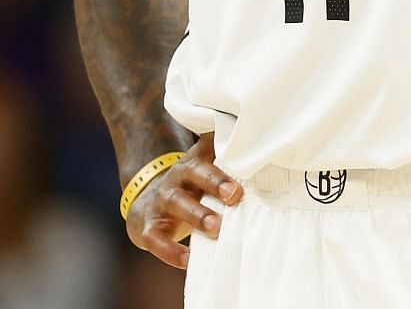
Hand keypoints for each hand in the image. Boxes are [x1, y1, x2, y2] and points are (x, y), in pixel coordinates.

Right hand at [125, 134, 242, 268]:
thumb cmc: (189, 187)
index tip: (239, 182)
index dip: (222, 167)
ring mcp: (160, 201)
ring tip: (216, 228)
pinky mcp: (148, 227)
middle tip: (233, 196)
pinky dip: (170, 250)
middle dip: (213, 183)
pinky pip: (155, 238)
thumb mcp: (205, 170)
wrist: (146, 204)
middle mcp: (176, 177)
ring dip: (196, 215)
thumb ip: (228, 161)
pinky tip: (188, 259)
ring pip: (175, 203)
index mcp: (193, 163)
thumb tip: (264, 151)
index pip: (208, 155)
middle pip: (192, 173)